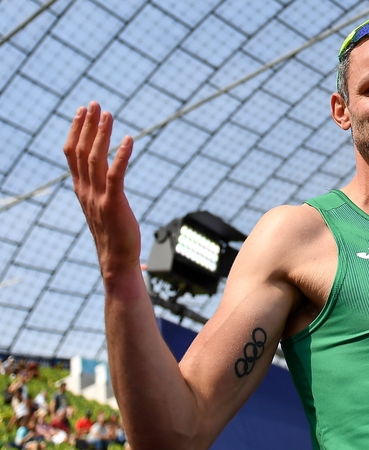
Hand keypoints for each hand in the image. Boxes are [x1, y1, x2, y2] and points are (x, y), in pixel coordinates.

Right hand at [63, 102, 140, 278]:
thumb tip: (110, 179)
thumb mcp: (104, 210)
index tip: (83, 112)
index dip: (76, 131)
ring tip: (108, 114)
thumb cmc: (116, 237)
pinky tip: (129, 139)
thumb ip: (104, 194)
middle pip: (80, 152)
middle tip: (94, 103)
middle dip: (87, 126)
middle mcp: (86, 191)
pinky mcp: (114, 204)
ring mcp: (98, 198)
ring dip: (101, 135)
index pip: (72, 155)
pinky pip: (115, 175)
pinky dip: (121, 155)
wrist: (117, 261)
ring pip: (95, 159)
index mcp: (81, 190)